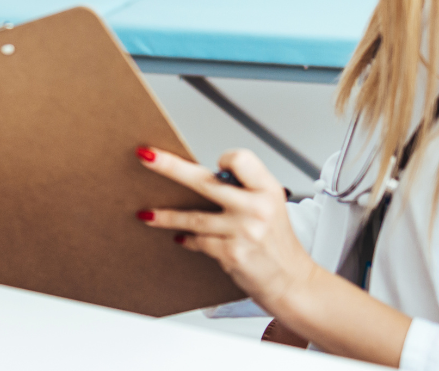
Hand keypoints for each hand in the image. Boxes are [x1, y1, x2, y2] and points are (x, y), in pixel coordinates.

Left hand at [135, 146, 320, 314]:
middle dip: (171, 167)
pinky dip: (187, 240)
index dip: (226, 159)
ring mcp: (243, 231)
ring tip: (146, 213)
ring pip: (193, 218)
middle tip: (147, 156)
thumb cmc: (278, 244)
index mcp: (268, 190)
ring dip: (166, 216)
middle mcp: (256, 208)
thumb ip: (244, 191)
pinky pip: (199, 242)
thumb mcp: (272, 207)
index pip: (240, 159)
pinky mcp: (231, 254)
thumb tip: (202, 181)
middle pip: (204, 181)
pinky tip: (180, 239)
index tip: (216, 163)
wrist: (292, 282)